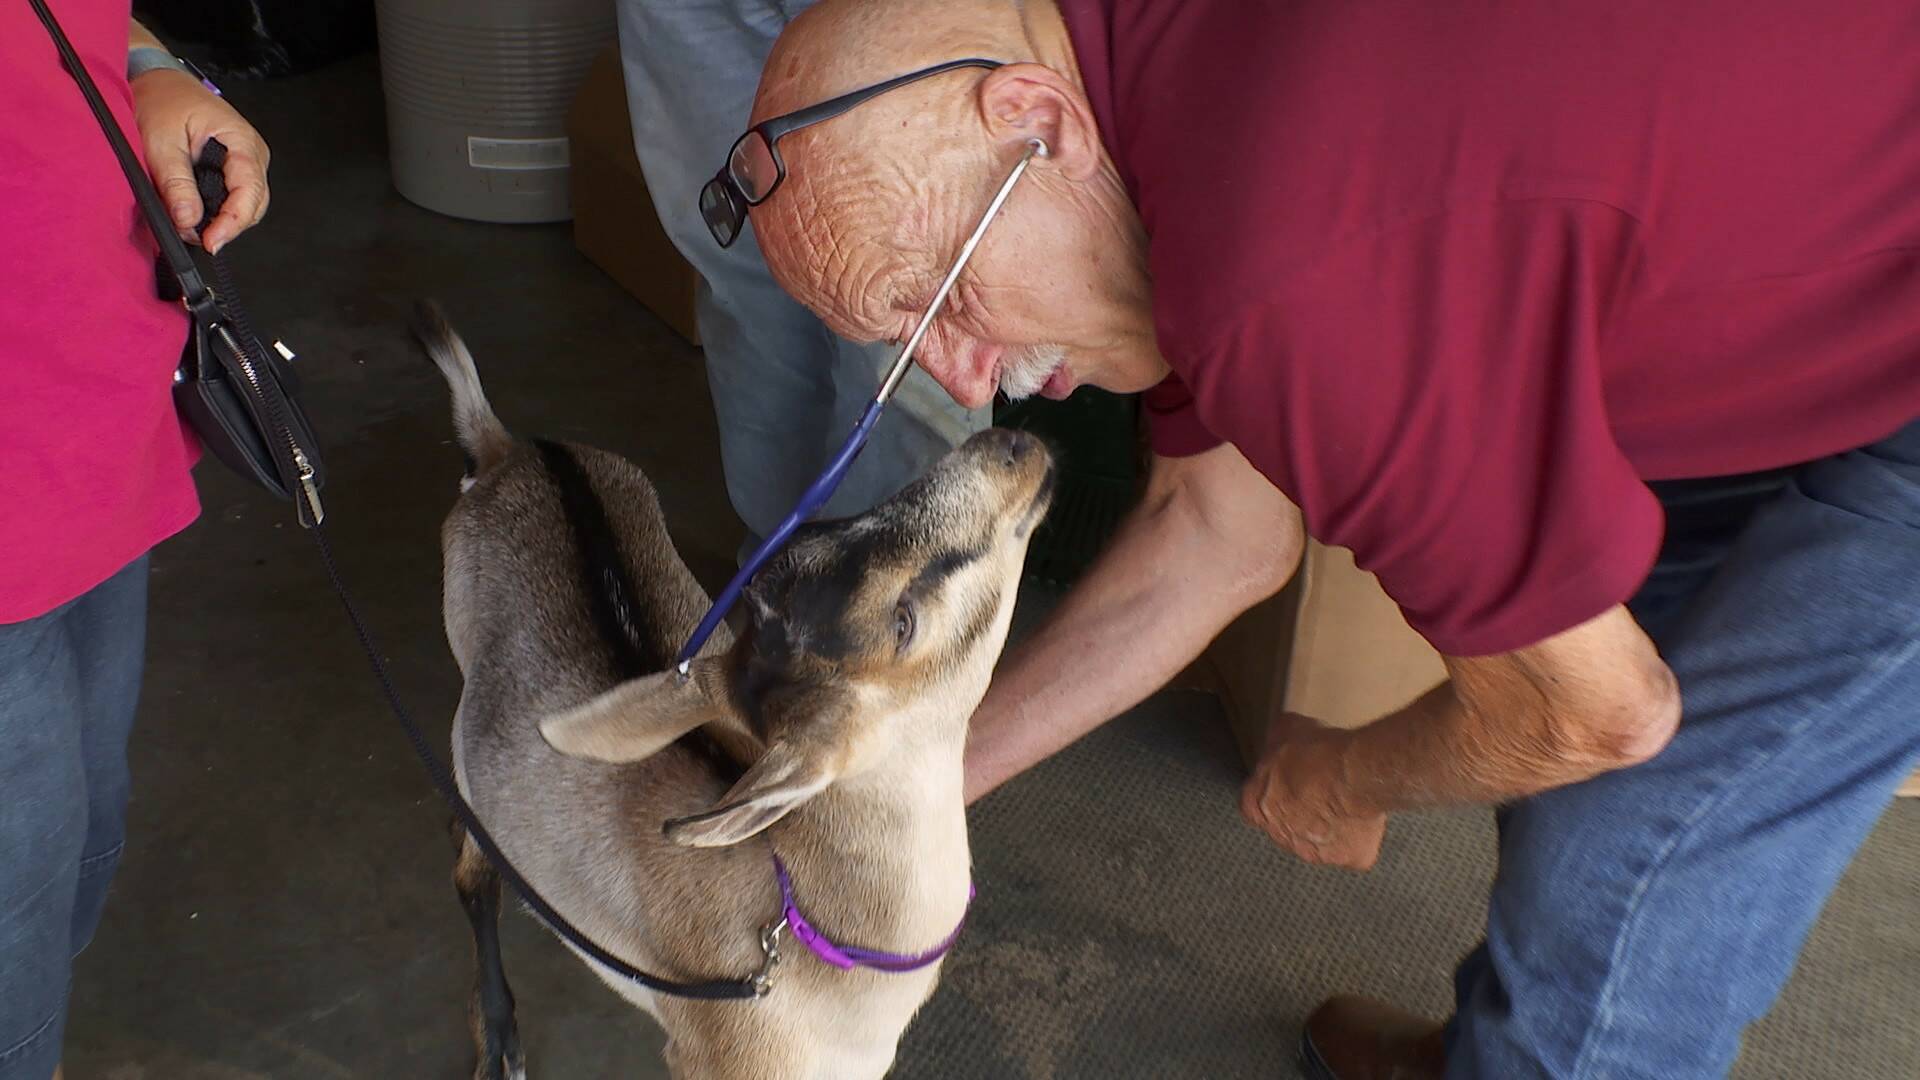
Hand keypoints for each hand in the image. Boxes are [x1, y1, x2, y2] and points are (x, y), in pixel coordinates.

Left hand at [131, 69, 269, 253]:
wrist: (158, 81)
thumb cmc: (163, 99)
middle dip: (225, 225)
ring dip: (219, 220)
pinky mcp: (233, 169)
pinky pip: (233, 198)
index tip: (211, 242)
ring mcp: (245, 162)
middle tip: (191, 235)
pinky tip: (194, 211)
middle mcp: (252, 153)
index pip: (250, 191)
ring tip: (187, 223)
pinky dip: (215, 211)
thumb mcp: (160, 140)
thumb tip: (189, 220)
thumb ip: (175, 182)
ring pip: (245, 206)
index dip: (233, 222)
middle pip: (253, 205)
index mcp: (241, 141)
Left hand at [1239, 712, 1387, 871]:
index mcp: (1256, 806)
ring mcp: (1314, 851)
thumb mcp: (1285, 728)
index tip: (1289, 780)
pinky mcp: (1348, 857)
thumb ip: (1276, 739)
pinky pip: (1354, 850)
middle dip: (1302, 811)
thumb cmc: (1315, 754)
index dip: (1274, 791)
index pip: (1255, 804)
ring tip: (1345, 801)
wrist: (1351, 774)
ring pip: (1321, 841)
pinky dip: (1360, 838)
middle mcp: (1280, 835)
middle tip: (1320, 789)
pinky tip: (1364, 818)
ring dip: (1329, 826)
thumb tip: (1280, 733)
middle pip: (1288, 827)